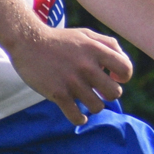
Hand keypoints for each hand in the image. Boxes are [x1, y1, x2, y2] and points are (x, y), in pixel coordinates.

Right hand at [12, 25, 133, 125]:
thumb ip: (109, 45)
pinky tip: (79, 116)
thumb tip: (122, 67)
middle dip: (109, 94)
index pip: (126, 69)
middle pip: (114, 93)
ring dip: (94, 106)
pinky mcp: (57, 93)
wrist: (27, 41)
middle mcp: (86, 66)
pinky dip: (80, 119)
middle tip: (99, 90)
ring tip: (87, 100)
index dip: (124, 77)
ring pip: (97, 107)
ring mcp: (72, 81)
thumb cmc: (60, 40)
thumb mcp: (87, 35)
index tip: (113, 77)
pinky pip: (76, 116)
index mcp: (96, 50)